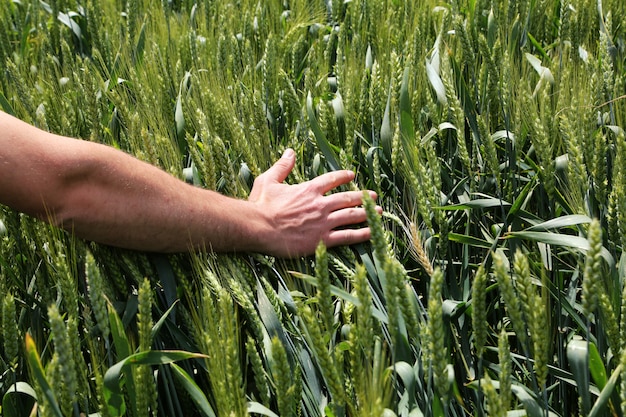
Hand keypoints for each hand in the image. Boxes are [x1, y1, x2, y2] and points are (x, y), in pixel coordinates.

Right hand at [248, 148, 380, 256]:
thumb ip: (282, 166)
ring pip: (352, 216)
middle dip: (362, 196)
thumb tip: (289, 151)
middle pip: (347, 198)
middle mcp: (320, 204)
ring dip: (367, 213)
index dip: (343, 176)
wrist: (259, 228)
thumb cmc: (261, 205)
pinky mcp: (323, 240)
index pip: (332, 179)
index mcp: (309, 189)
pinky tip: (373, 232)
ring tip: (379, 212)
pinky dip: (362, 234)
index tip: (352, 175)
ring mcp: (323, 222)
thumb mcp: (268, 180)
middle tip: (373, 196)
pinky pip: (347, 236)